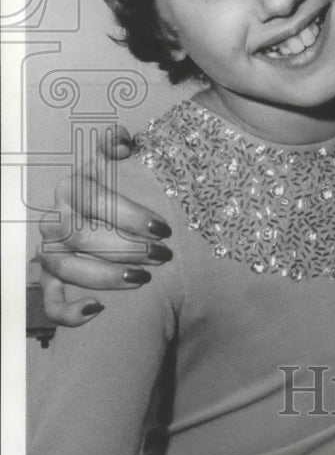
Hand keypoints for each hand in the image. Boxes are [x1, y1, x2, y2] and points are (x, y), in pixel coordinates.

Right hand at [34, 124, 171, 326]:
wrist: (129, 216)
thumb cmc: (133, 187)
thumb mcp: (131, 162)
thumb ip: (121, 146)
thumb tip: (121, 143)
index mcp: (75, 187)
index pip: (94, 200)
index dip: (128, 214)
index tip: (163, 228)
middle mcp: (57, 218)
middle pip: (80, 235)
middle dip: (125, 248)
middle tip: (163, 255)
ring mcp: (53, 251)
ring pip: (64, 268)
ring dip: (103, 276)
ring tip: (142, 279)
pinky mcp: (55, 280)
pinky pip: (51, 301)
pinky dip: (67, 311)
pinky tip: (96, 309)